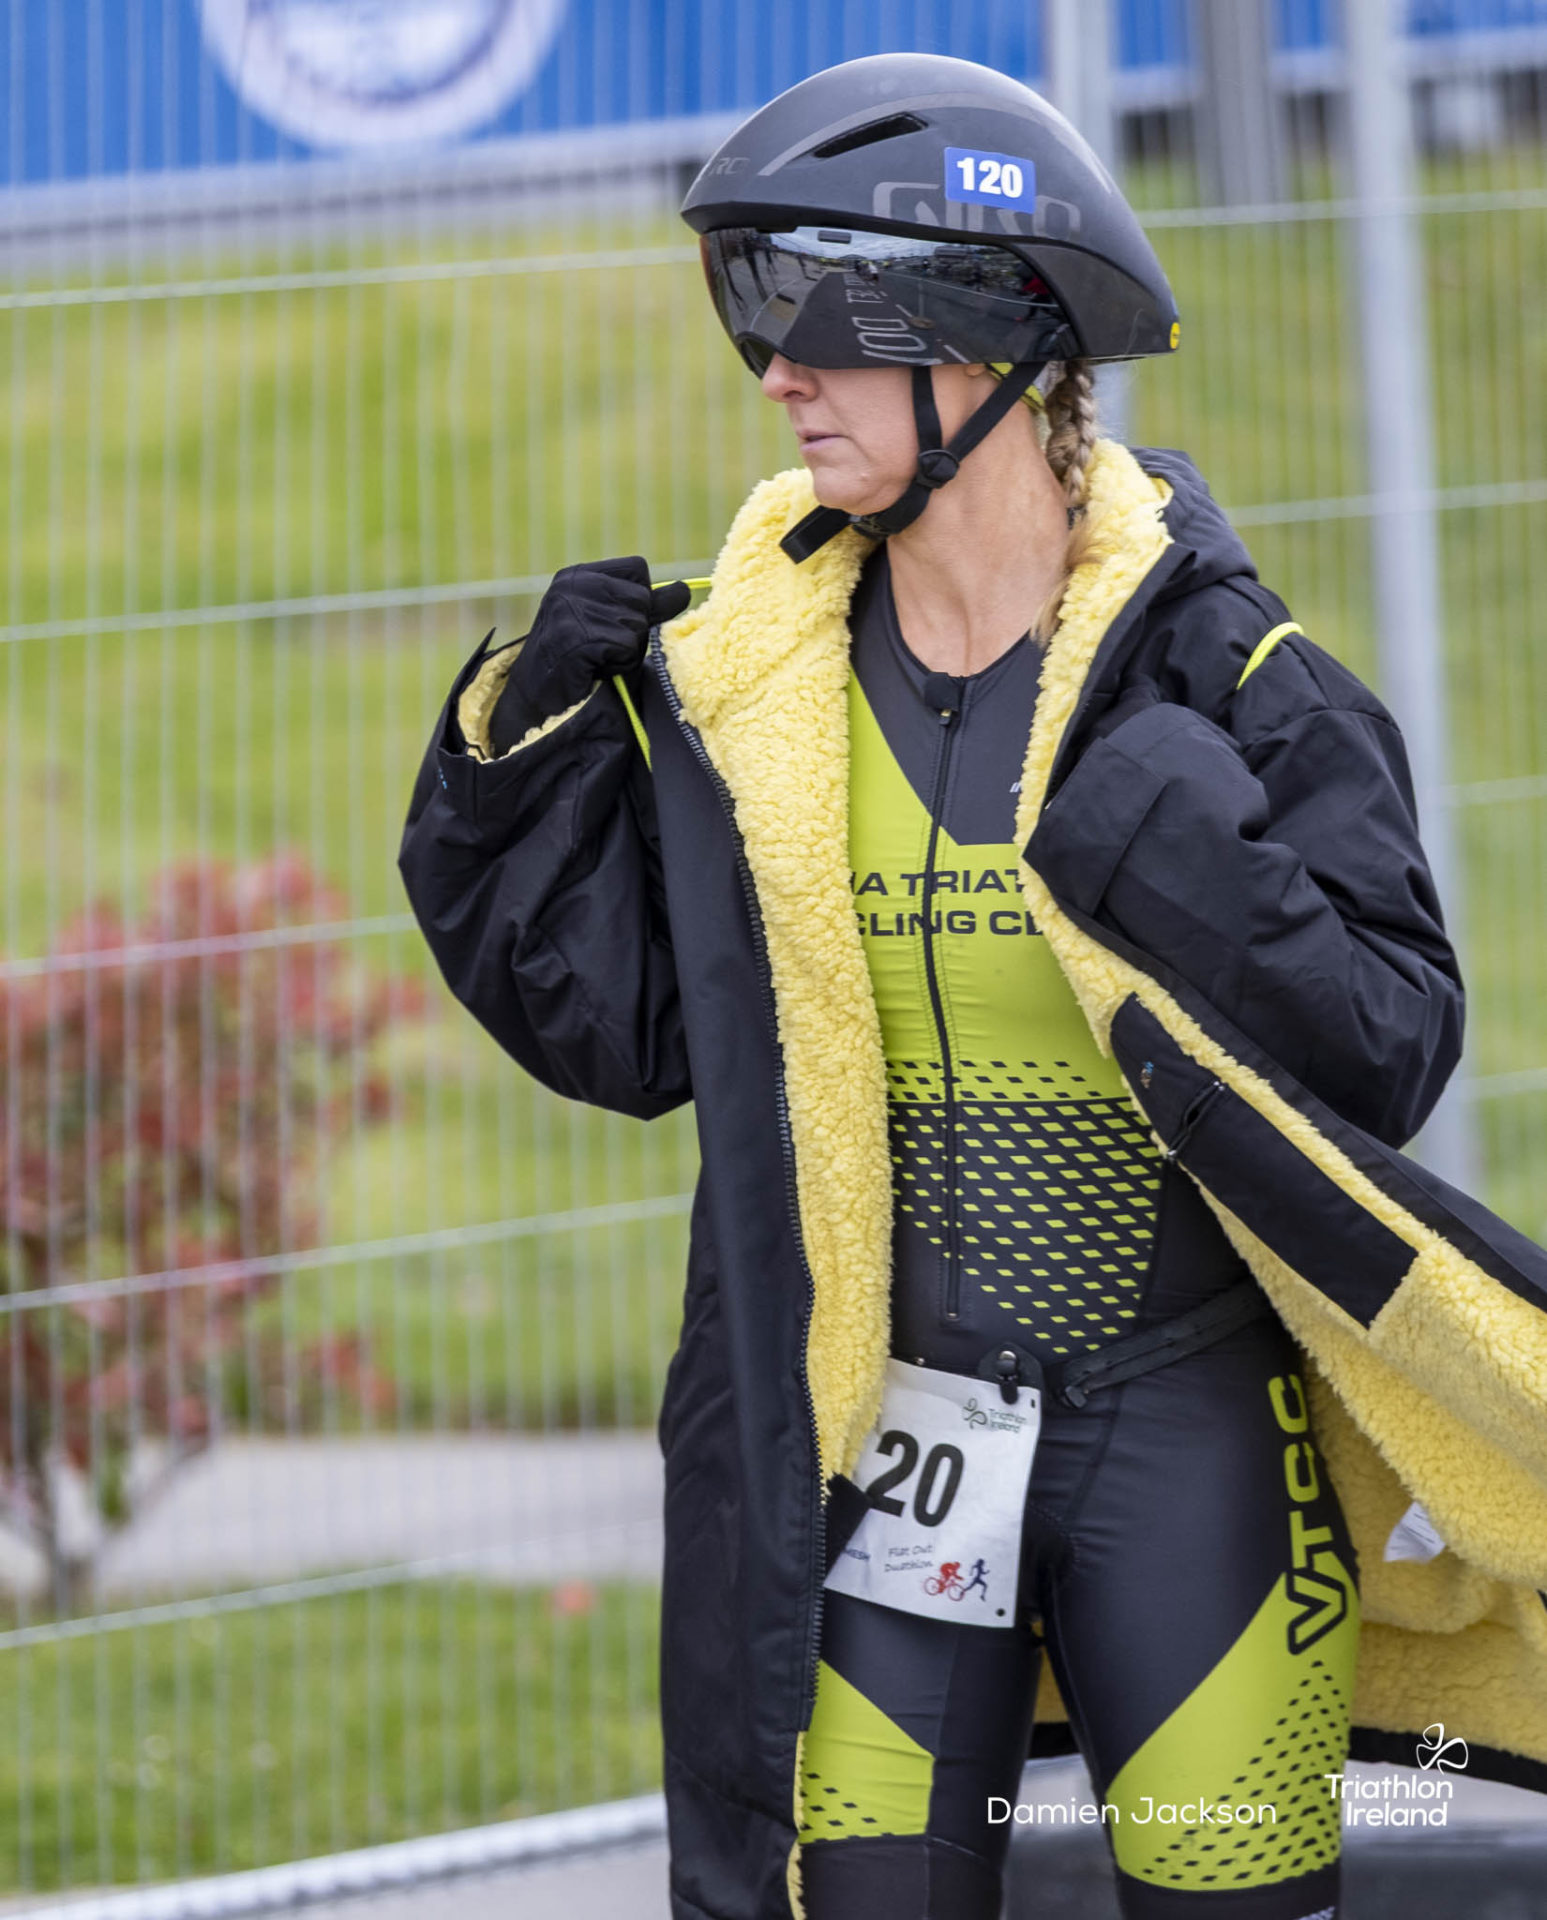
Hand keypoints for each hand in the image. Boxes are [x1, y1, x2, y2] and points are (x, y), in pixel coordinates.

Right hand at [488, 558, 691, 752]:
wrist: (544, 703)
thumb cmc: (587, 664)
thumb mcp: (621, 627)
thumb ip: (651, 607)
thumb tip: (685, 589)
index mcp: (580, 574)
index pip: (638, 569)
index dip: (640, 602)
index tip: (613, 625)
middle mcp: (571, 584)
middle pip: (642, 598)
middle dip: (634, 630)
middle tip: (603, 650)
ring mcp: (568, 609)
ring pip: (636, 625)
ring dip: (626, 652)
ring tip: (597, 661)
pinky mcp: (572, 636)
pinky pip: (625, 647)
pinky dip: (619, 665)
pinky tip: (595, 670)